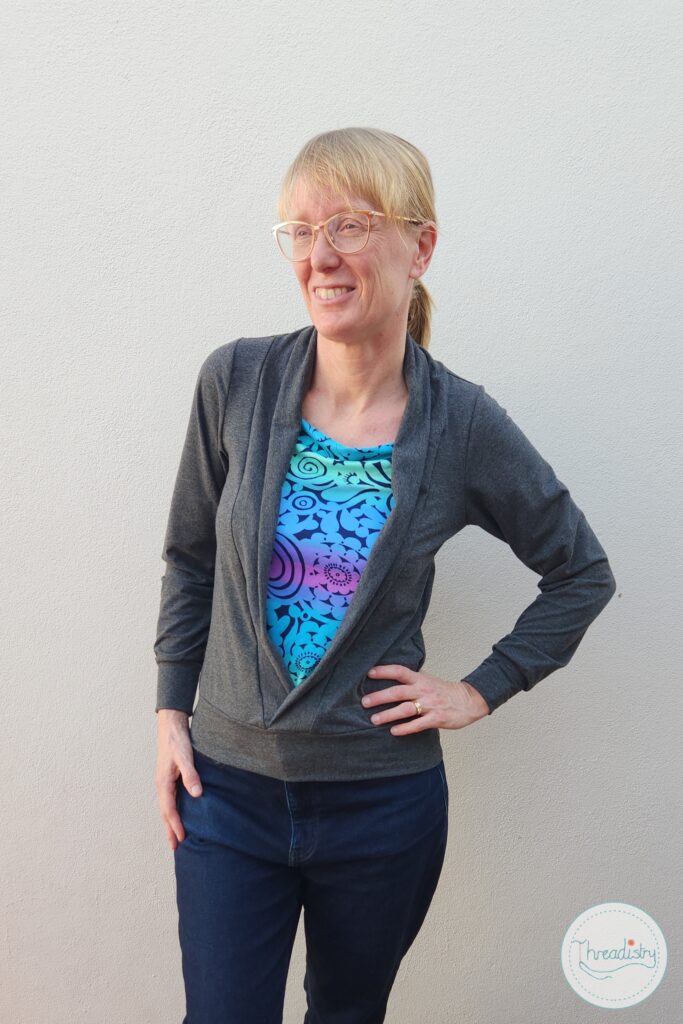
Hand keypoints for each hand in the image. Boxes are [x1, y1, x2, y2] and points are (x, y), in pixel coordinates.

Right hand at [155, 709, 202, 850]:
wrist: (171, 727)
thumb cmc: (177, 741)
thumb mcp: (186, 757)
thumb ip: (191, 775)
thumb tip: (197, 794)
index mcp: (163, 783)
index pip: (169, 810)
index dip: (176, 825)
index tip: (182, 839)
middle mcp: (161, 785)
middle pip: (165, 812)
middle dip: (170, 830)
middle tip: (175, 847)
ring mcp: (163, 782)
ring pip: (166, 807)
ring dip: (170, 823)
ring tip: (176, 836)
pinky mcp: (168, 779)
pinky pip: (169, 800)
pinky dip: (172, 811)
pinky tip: (179, 815)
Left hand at [361, 664, 489, 734]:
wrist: (468, 700)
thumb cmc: (444, 691)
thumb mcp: (428, 680)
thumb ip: (411, 680)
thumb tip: (390, 678)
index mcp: (420, 679)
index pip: (400, 671)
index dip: (384, 671)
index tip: (369, 673)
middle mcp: (423, 690)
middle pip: (398, 692)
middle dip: (380, 697)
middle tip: (364, 702)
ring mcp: (430, 705)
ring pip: (405, 709)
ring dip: (388, 714)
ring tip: (374, 719)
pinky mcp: (436, 719)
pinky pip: (418, 724)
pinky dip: (405, 728)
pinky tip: (394, 731)